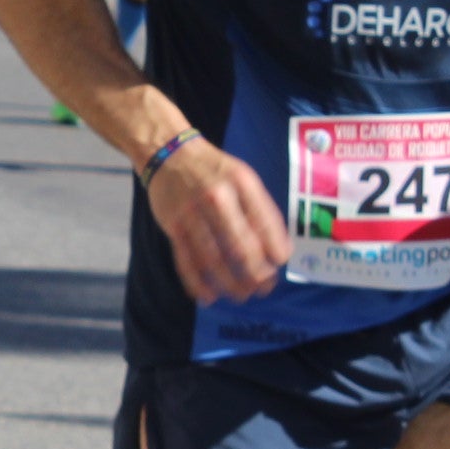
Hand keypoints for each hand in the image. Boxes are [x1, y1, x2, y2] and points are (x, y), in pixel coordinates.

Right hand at [147, 138, 290, 304]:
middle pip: (240, 245)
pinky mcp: (173, 226)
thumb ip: (260, 208)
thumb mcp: (243, 177)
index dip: (275, 247)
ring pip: (214, 258)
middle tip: (264, 287)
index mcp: (241, 183)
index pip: (264, 221)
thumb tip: (279, 248)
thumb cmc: (213, 169)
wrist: (169, 152)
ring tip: (241, 295)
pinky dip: (197, 282)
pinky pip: (186, 260)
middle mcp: (217, 197)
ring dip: (229, 283)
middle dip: (256, 272)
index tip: (280, 264)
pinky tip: (208, 296)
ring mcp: (192, 213)